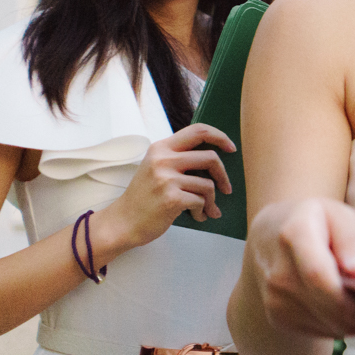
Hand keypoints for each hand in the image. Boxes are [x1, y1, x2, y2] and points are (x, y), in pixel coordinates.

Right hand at [93, 124, 233, 257]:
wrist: (122, 223)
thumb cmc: (144, 197)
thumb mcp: (156, 168)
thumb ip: (179, 159)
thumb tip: (216, 158)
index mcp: (161, 148)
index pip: (198, 130)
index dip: (220, 136)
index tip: (231, 148)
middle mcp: (163, 159)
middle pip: (211, 157)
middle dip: (223, 176)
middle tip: (227, 188)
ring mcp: (166, 178)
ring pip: (208, 184)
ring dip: (211, 201)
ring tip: (205, 209)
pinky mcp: (171, 198)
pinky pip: (201, 201)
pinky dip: (203, 211)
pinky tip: (197, 216)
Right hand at [244, 197, 354, 338]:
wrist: (270, 236)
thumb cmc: (313, 221)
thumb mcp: (339, 215)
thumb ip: (352, 240)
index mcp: (294, 236)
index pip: (318, 275)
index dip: (346, 299)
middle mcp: (279, 271)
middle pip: (323, 305)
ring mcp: (275, 298)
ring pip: (324, 324)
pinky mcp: (278, 317)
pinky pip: (318, 330)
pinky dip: (342, 328)